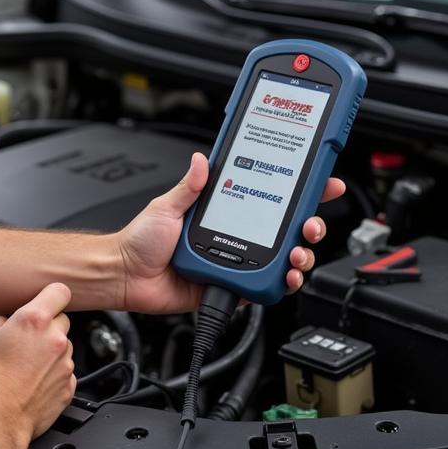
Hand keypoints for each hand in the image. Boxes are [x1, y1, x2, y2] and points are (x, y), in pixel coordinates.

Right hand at [0, 282, 76, 440]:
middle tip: (28, 340)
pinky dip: (54, 374)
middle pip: (63, 320)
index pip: (60, 291)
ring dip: (51, 351)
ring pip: (64, 347)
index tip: (48, 300)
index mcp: (35, 320)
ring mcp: (65, 363)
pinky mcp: (69, 386)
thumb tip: (5, 319)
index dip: (53, 295)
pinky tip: (34, 381)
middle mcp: (55, 339)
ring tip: (28, 365)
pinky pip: (66, 372)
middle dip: (48, 326)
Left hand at [115, 153, 343, 313]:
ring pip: (282, 259)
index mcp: (224, 211)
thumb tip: (202, 161)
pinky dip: (281, 283)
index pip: (268, 196)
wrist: (126, 276)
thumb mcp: (167, 206)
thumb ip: (189, 186)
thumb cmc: (141, 241)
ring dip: (300, 255)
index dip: (297, 191)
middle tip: (309, 225)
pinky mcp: (231, 287)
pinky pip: (264, 287)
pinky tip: (286, 277)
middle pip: (285, 229)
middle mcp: (235, 235)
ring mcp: (236, 261)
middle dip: (308, 225)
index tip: (321, 182)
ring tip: (298, 253)